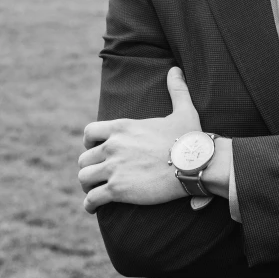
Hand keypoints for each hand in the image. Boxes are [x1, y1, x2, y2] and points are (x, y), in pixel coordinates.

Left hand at [78, 67, 200, 213]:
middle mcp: (113, 146)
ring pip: (84, 178)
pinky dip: (90, 205)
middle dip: (90, 167)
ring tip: (94, 191)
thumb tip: (176, 70)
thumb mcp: (183, 110)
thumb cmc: (190, 138)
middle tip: (97, 175)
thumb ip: (177, 89)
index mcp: (123, 127)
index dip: (90, 143)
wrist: (195, 163)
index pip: (89, 132)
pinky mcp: (118, 190)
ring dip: (88, 185)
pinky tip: (94, 207)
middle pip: (84, 158)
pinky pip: (92, 199)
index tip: (95, 149)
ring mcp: (114, 168)